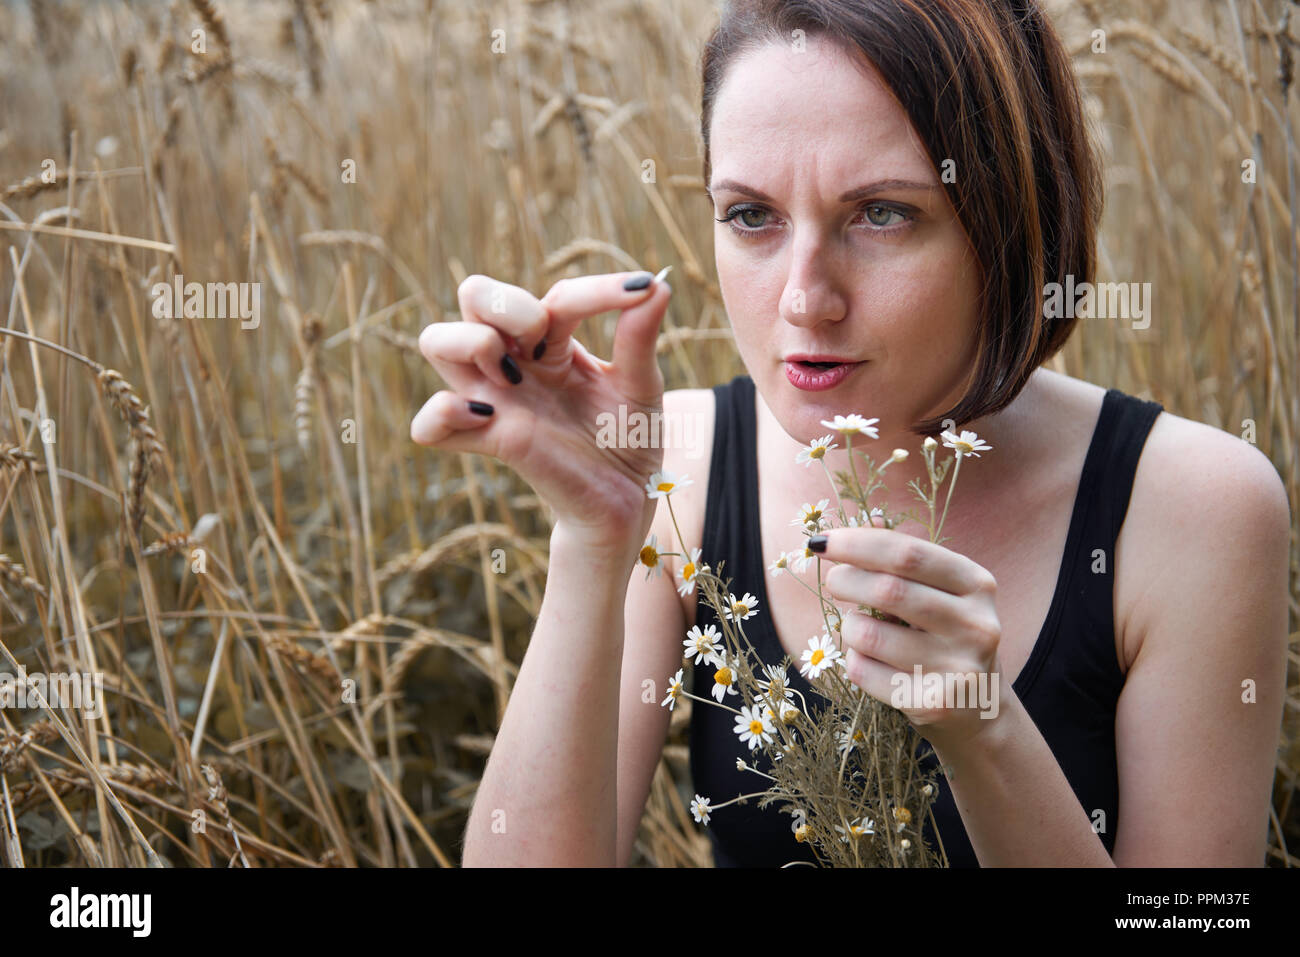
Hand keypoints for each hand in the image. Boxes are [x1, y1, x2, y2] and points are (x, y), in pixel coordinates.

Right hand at [411, 271, 672, 551]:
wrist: (628, 500)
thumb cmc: (628, 439)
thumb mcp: (642, 385)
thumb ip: (640, 337)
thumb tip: (658, 283)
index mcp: (553, 344)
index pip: (555, 296)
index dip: (594, 291)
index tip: (639, 292)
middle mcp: (517, 364)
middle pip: (474, 294)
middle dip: (506, 302)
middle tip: (543, 336)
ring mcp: (498, 401)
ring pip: (436, 341)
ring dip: (470, 340)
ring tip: (512, 374)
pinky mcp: (493, 442)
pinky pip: (429, 427)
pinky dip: (443, 414)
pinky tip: (487, 416)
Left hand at [812, 527, 1004, 745]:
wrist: (978, 708)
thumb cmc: (945, 635)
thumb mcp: (940, 592)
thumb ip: (904, 559)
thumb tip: (864, 517)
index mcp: (977, 584)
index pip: (908, 553)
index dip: (857, 543)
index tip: (820, 541)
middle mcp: (976, 624)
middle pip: (888, 590)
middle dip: (845, 580)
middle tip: (834, 582)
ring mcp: (958, 667)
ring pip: (868, 634)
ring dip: (849, 627)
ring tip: (860, 630)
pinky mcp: (933, 704)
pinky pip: (863, 671)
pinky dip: (853, 661)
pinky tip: (871, 663)